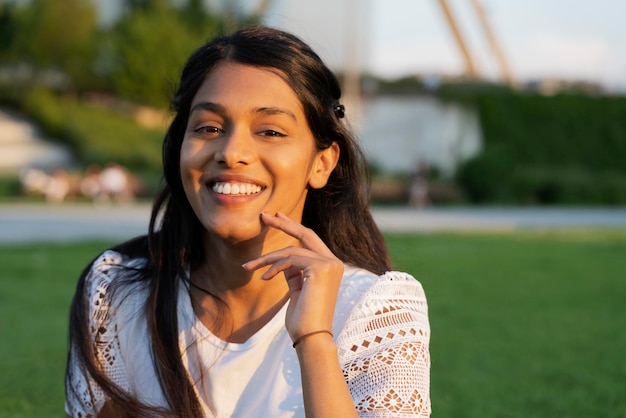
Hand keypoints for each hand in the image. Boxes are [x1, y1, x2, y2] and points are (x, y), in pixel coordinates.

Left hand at [242, 212, 343, 340]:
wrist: (311, 337)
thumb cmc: (303, 319)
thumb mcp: (297, 290)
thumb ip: (294, 273)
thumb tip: (282, 261)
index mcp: (331, 266)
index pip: (310, 240)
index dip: (293, 227)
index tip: (277, 216)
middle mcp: (334, 262)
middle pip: (306, 234)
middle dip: (283, 223)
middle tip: (263, 215)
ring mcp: (329, 264)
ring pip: (291, 250)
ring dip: (267, 258)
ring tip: (249, 266)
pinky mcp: (320, 268)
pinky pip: (289, 260)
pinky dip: (273, 267)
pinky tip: (263, 277)